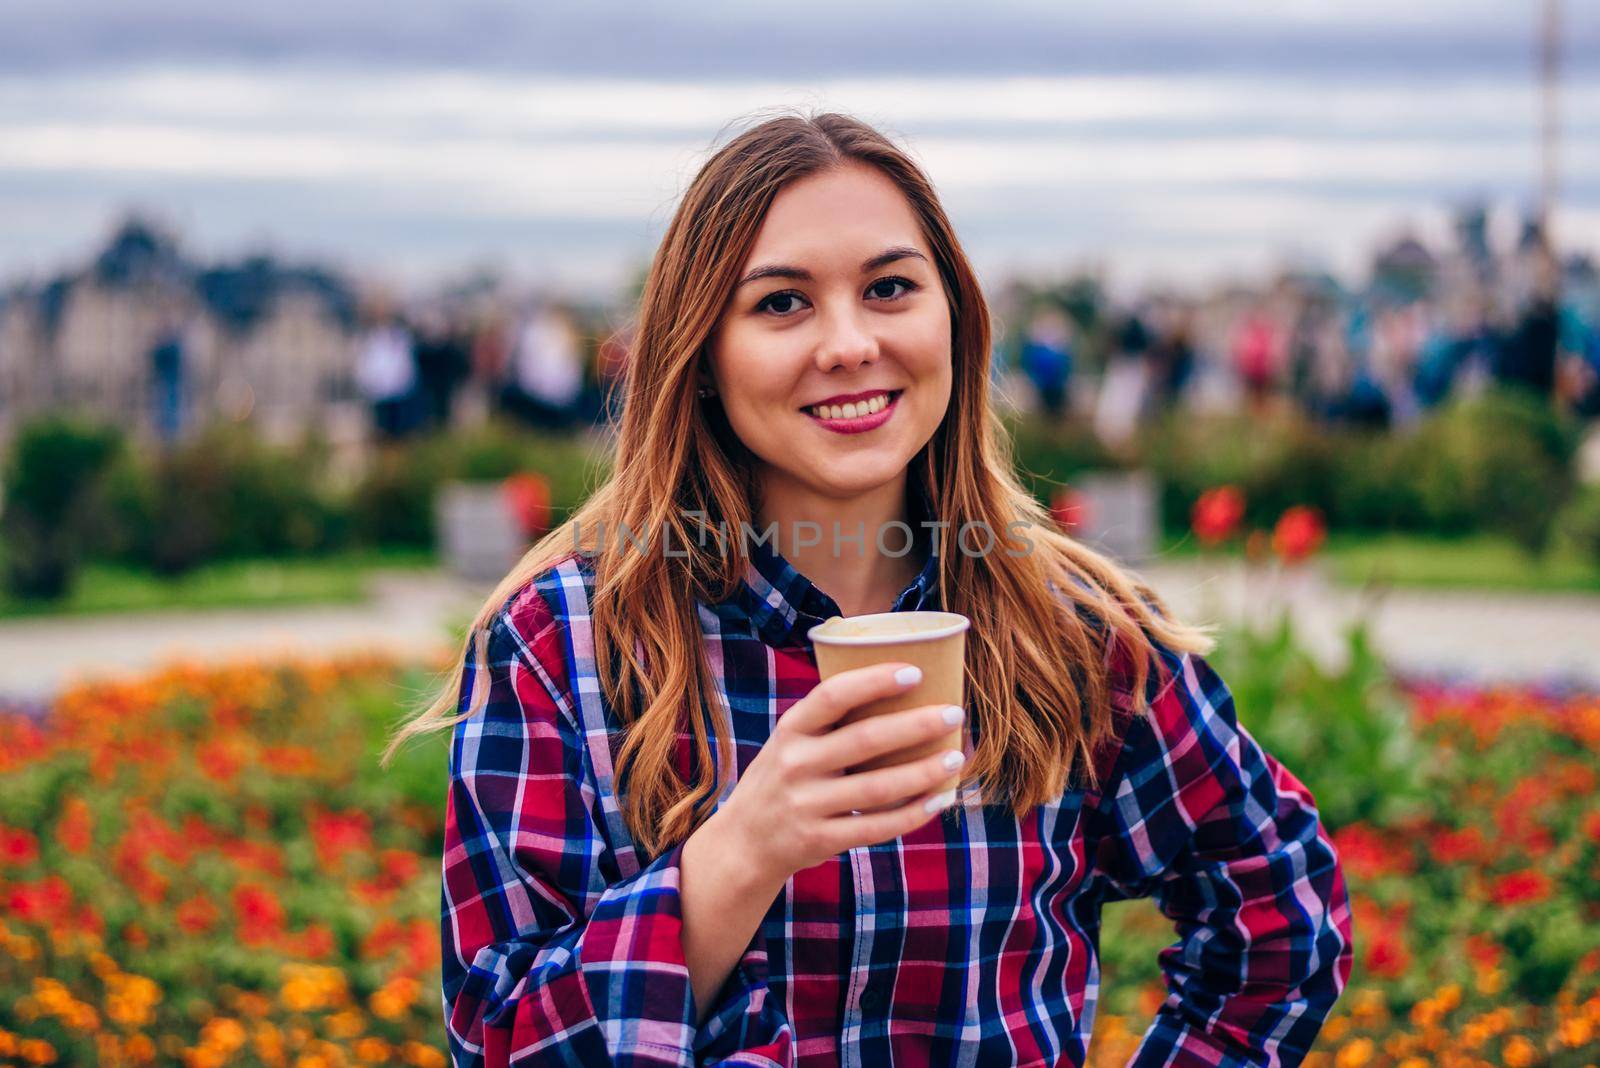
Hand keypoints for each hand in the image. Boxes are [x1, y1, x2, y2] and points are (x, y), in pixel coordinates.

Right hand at [717, 662, 965, 881]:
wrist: (744, 842)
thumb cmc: (783, 778)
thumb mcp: (790, 742)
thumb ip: (829, 723)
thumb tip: (904, 694)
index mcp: (790, 729)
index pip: (832, 696)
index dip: (873, 681)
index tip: (914, 671)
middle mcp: (796, 763)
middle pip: (865, 740)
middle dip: (917, 725)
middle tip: (954, 713)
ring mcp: (807, 804)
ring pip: (879, 787)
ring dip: (925, 772)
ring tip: (956, 756)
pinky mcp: (820, 839)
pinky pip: (878, 826)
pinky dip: (914, 813)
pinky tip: (940, 799)